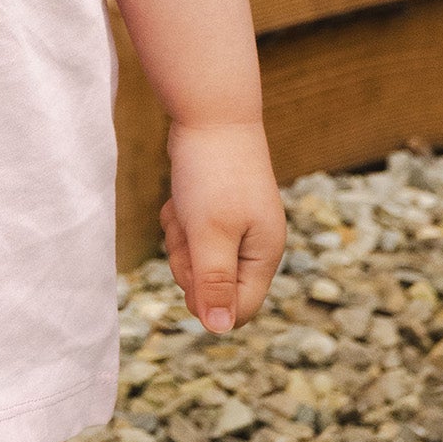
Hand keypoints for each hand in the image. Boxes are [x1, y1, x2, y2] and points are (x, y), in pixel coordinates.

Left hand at [160, 119, 285, 333]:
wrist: (209, 112)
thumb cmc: (213, 173)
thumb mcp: (210, 232)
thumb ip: (214, 282)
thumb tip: (219, 330)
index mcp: (264, 254)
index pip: (239, 309)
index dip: (207, 298)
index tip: (192, 261)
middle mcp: (253, 243)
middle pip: (211, 286)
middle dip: (189, 260)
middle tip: (188, 226)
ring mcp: (235, 224)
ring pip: (196, 258)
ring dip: (180, 236)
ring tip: (184, 205)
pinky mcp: (215, 208)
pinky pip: (189, 232)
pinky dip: (178, 218)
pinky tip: (180, 195)